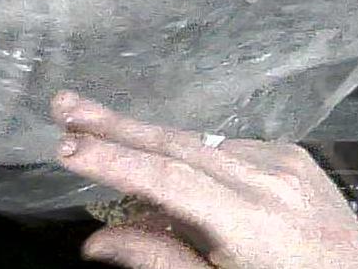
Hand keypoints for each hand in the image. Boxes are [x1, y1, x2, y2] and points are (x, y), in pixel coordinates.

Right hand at [51, 92, 357, 268]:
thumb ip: (162, 261)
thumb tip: (93, 242)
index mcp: (255, 224)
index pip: (169, 180)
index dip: (115, 160)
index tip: (66, 145)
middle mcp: (271, 181)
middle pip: (178, 145)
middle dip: (115, 126)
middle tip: (62, 105)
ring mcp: (286, 163)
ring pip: (198, 142)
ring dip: (143, 135)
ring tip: (88, 121)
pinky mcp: (295, 158)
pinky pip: (226, 148)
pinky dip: (188, 152)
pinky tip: (157, 156)